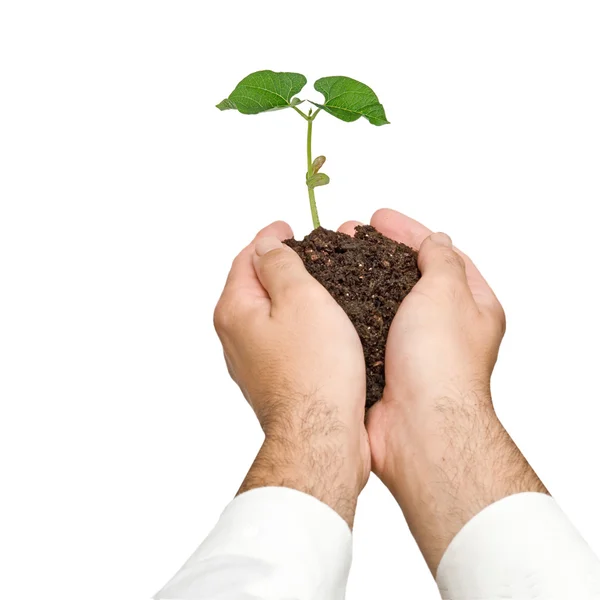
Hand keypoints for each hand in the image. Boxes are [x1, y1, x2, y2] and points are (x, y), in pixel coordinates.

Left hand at [214, 221, 369, 526]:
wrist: (321, 434)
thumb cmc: (315, 370)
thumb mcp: (300, 297)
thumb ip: (280, 264)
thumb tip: (266, 245)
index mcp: (235, 310)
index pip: (246, 258)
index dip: (268, 238)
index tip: (286, 227)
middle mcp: (236, 336)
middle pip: (254, 286)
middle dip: (279, 264)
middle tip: (306, 251)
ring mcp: (253, 361)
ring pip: (269, 313)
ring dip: (290, 295)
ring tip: (318, 283)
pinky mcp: (274, 378)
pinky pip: (282, 338)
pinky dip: (297, 322)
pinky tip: (319, 324)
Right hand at [340, 209, 545, 570]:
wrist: (418, 427)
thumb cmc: (440, 362)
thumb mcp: (447, 293)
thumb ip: (441, 261)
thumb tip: (437, 241)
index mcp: (471, 306)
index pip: (440, 254)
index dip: (408, 231)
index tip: (379, 217)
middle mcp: (442, 327)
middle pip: (407, 276)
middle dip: (378, 251)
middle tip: (349, 234)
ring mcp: (411, 347)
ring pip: (380, 300)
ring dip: (358, 277)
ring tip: (331, 258)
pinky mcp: (383, 363)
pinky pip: (364, 327)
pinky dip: (348, 309)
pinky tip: (327, 297)